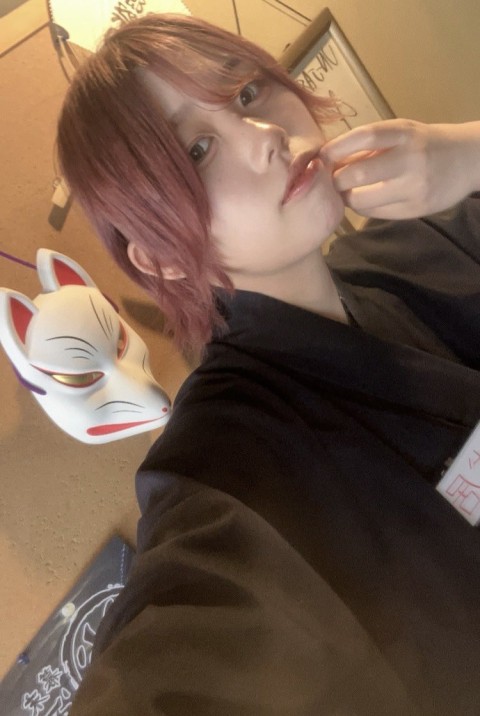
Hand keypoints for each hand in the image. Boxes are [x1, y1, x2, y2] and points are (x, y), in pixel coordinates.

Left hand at [321, 119, 479, 219]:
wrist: (467, 159)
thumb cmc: (423, 144)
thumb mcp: (401, 134)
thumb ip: (368, 146)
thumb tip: (328, 159)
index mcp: (404, 133)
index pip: (364, 137)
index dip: (336, 148)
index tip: (320, 156)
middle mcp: (410, 158)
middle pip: (358, 173)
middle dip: (335, 179)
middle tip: (329, 181)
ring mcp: (414, 186)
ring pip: (363, 199)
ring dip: (345, 198)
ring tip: (345, 192)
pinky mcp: (416, 209)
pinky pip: (376, 213)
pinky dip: (362, 207)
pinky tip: (364, 200)